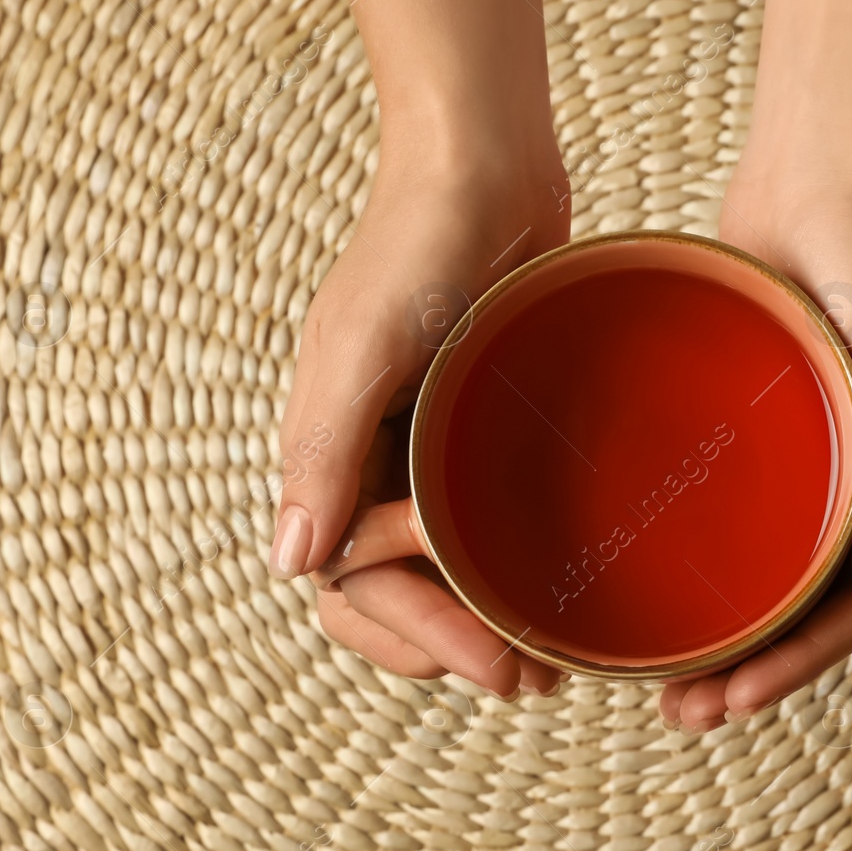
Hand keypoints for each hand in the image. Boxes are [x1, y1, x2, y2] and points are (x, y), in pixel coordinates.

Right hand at [272, 152, 571, 698]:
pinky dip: (512, 566)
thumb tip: (291, 565)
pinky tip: (560, 588)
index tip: (495, 667)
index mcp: (328, 459)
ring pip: (443, 572)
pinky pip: (486, 522)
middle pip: (393, 597)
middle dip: (450, 648)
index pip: (353, 588)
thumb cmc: (414, 246)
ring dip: (483, 622)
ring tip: (550, 659)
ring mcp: (428, 453)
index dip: (417, 639)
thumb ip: (322, 450)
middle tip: (530, 681)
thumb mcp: (360, 347)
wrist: (481, 168)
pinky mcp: (480, 431)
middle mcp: (371, 467)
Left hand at [659, 172, 851, 731]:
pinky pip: (750, 527)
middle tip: (683, 716)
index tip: (731, 703)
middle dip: (756, 675)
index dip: (801, 667)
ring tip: (667, 688)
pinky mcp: (778, 439)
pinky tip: (666, 596)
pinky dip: (716, 575)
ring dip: (731, 642)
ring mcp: (827, 467)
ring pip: (778, 583)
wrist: (820, 179)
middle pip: (816, 613)